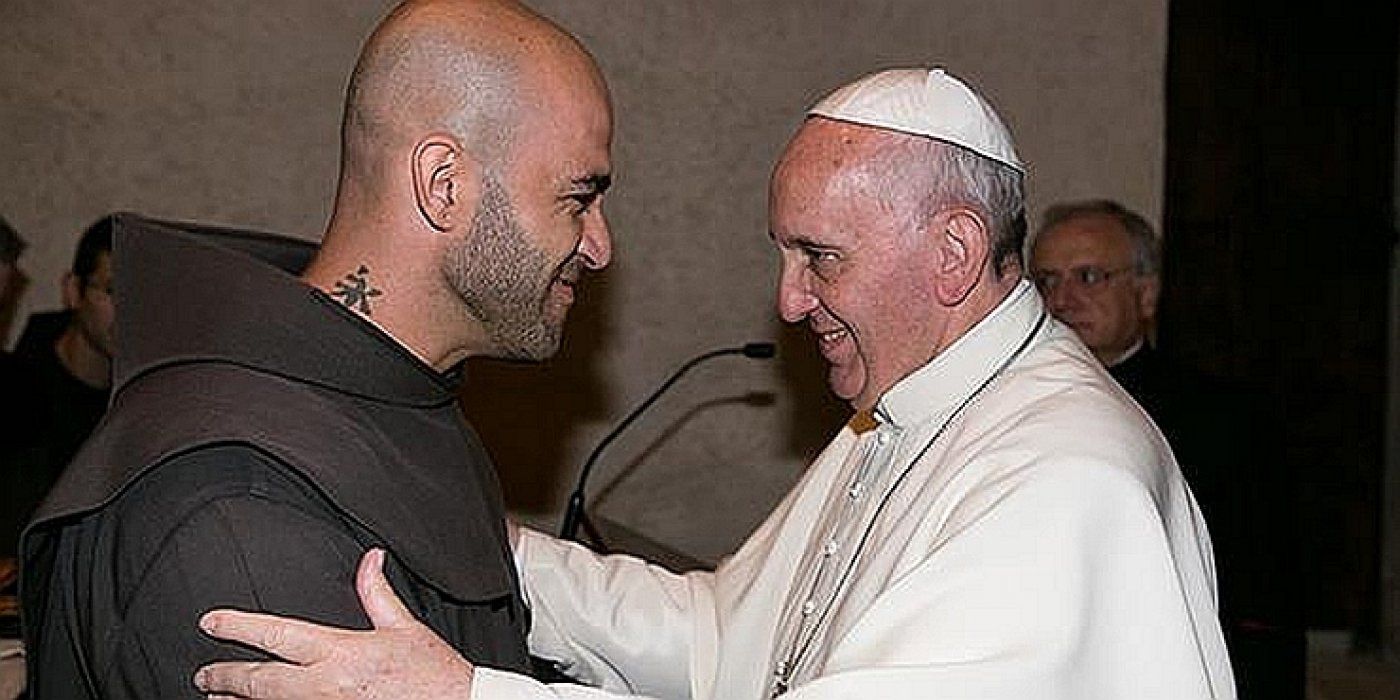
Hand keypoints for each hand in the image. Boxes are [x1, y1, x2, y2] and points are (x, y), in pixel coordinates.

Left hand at [194, 548, 474, 698]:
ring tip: (217, 698)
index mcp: (341, 652)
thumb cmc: (432, 672)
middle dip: (224, 678)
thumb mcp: (405, 627)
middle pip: (258, 682)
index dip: (239, 627)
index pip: (277, 634)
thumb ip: (377, 593)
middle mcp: (326, 685)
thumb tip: (369, 557)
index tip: (211, 622)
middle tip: (202, 675)